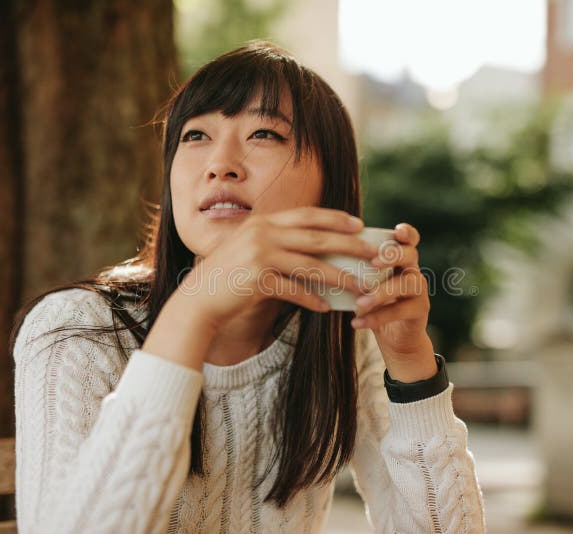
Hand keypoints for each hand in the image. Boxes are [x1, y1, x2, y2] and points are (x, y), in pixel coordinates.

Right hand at [180, 206, 374, 331]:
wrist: (197, 300)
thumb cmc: (229, 277)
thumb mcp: (251, 250)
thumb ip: (278, 244)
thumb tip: (315, 251)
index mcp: (263, 222)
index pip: (307, 215)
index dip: (335, 218)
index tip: (359, 224)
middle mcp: (262, 233)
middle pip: (316, 237)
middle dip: (349, 245)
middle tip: (374, 254)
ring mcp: (259, 255)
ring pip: (311, 265)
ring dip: (340, 277)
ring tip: (361, 287)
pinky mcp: (257, 280)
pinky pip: (294, 290)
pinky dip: (312, 300)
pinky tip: (327, 307)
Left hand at [351, 223, 435, 380]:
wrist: (396, 338)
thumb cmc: (374, 305)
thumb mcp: (365, 285)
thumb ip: (352, 271)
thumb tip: (316, 261)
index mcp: (399, 259)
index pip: (409, 238)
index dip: (406, 232)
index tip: (396, 231)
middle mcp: (413, 270)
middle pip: (411, 254)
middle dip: (393, 255)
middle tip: (374, 263)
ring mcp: (419, 290)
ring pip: (407, 284)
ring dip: (381, 292)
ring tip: (359, 304)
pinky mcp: (420, 310)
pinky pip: (400, 310)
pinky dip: (377, 317)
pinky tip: (357, 323)